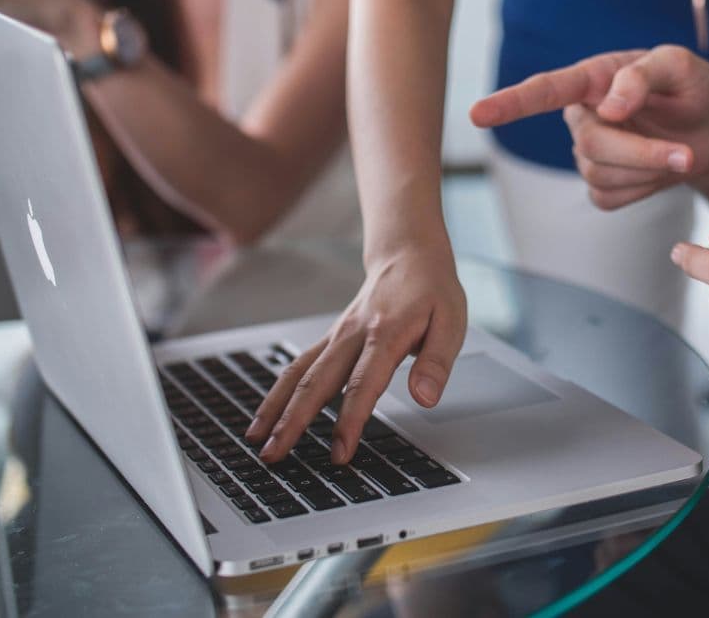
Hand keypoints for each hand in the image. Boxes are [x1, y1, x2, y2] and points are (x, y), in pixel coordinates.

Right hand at [246, 245, 466, 463]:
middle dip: (293, 422)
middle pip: (316, 382)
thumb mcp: (451, 322)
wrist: (408, 254)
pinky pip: (298, 366)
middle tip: (275, 455)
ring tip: (256, 440)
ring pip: (298, 374)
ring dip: (276, 408)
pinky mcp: (330, 339)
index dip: (350, 420)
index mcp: (386, 334)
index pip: (362, 384)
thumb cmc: (432, 290)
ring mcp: (337, 336)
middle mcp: (353, 335)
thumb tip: (425, 398)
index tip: (340, 453)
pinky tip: (267, 415)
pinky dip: (279, 392)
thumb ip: (436, 362)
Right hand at [471, 46, 708, 208]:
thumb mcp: (681, 67)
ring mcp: (588, 154)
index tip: (477, 114)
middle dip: (640, 153)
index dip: (510, 104)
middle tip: (685, 154)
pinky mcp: (601, 186)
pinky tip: (658, 172)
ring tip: (680, 154)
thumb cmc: (691, 90)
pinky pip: (609, 198)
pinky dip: (643, 190)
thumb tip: (610, 107)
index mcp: (593, 79)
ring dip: (648, 170)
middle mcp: (582, 115)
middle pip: (590, 145)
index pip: (544, 91)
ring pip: (599, 175)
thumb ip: (644, 75)